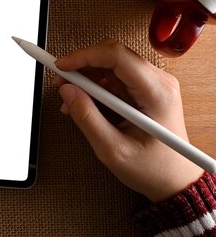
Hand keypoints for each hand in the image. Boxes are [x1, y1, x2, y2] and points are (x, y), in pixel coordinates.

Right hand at [53, 39, 203, 201]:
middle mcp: (158, 82)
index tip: (61, 66)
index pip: (117, 56)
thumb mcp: (112, 149)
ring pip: (111, 65)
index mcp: (157, 93)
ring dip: (86, 78)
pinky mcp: (145, 90)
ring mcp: (153, 84)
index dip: (84, 56)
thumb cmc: (153, 169)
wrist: (175, 181)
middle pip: (113, 55)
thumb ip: (87, 118)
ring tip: (70, 100)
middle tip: (61, 82)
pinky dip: (95, 87)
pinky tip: (84, 104)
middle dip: (82, 66)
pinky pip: (114, 78)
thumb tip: (67, 91)